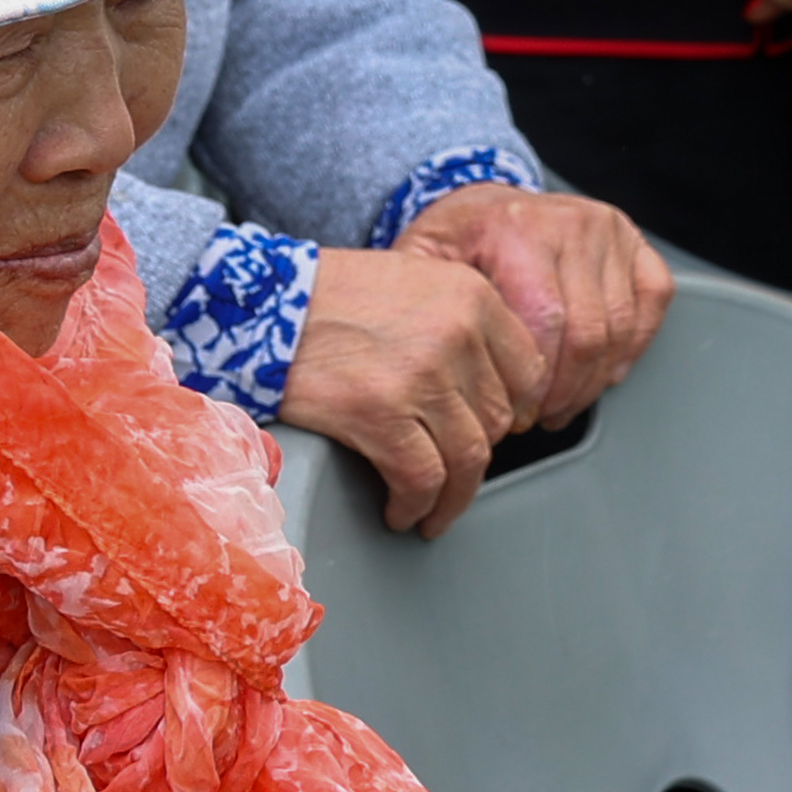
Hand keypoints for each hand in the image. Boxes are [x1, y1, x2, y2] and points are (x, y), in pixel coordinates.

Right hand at [282, 241, 555, 534]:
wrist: (264, 304)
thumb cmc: (333, 294)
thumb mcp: (421, 279)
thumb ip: (463, 319)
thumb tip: (488, 379)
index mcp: (475, 297)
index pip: (528, 371)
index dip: (515, 412)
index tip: (499, 433)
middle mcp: (459, 335)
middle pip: (499, 418)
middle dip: (478, 454)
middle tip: (457, 472)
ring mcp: (422, 377)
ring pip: (467, 456)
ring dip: (452, 496)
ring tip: (433, 510)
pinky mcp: (379, 415)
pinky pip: (420, 477)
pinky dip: (416, 505)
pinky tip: (402, 511)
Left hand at [394, 183, 670, 418]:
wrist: (487, 205)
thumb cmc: (457, 241)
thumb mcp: (423, 264)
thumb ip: (434, 308)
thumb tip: (442, 370)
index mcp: (519, 230)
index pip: (545, 323)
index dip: (534, 382)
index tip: (514, 414)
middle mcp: (573, 223)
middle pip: (587, 332)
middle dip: (564, 390)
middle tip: (538, 417)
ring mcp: (610, 231)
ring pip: (621, 325)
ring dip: (595, 379)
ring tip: (564, 404)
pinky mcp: (635, 240)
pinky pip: (653, 299)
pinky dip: (635, 345)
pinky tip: (604, 370)